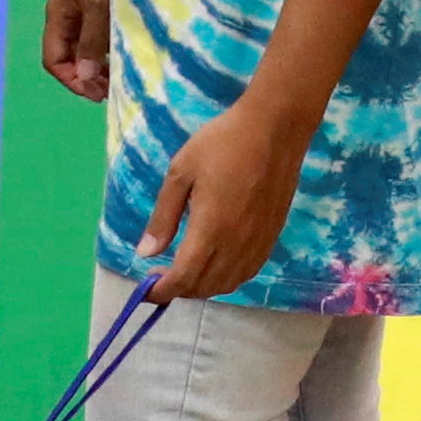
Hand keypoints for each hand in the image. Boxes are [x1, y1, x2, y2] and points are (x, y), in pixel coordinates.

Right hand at [42, 0, 114, 100]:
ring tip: (124, 72)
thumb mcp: (98, 3)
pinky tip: (129, 47)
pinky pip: (102, 30)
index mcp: (58, 15)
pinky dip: (112, 44)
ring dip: (102, 61)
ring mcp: (85, 4)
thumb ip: (91, 40)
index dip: (72, 80)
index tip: (99, 92)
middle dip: (88, 75)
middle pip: (70, 55)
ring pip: (88, 44)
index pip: (54, 60)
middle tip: (115, 87)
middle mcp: (68, 13)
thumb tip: (83, 74)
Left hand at [137, 87, 314, 302]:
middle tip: (160, 275)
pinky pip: (246, 273)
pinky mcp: (271, 238)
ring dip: (202, 287)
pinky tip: (215, 264)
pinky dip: (226, 279)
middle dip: (178, 290)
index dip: (161, 291)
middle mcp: (236, 245)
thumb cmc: (222, 143)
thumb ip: (163, 217)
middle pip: (204, 287)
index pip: (183, 278)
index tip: (146, 289)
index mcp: (211, 229)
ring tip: (185, 271)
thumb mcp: (180, 173)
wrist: (275, 130)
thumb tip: (146, 253)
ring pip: (227, 284)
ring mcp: (257, 244)